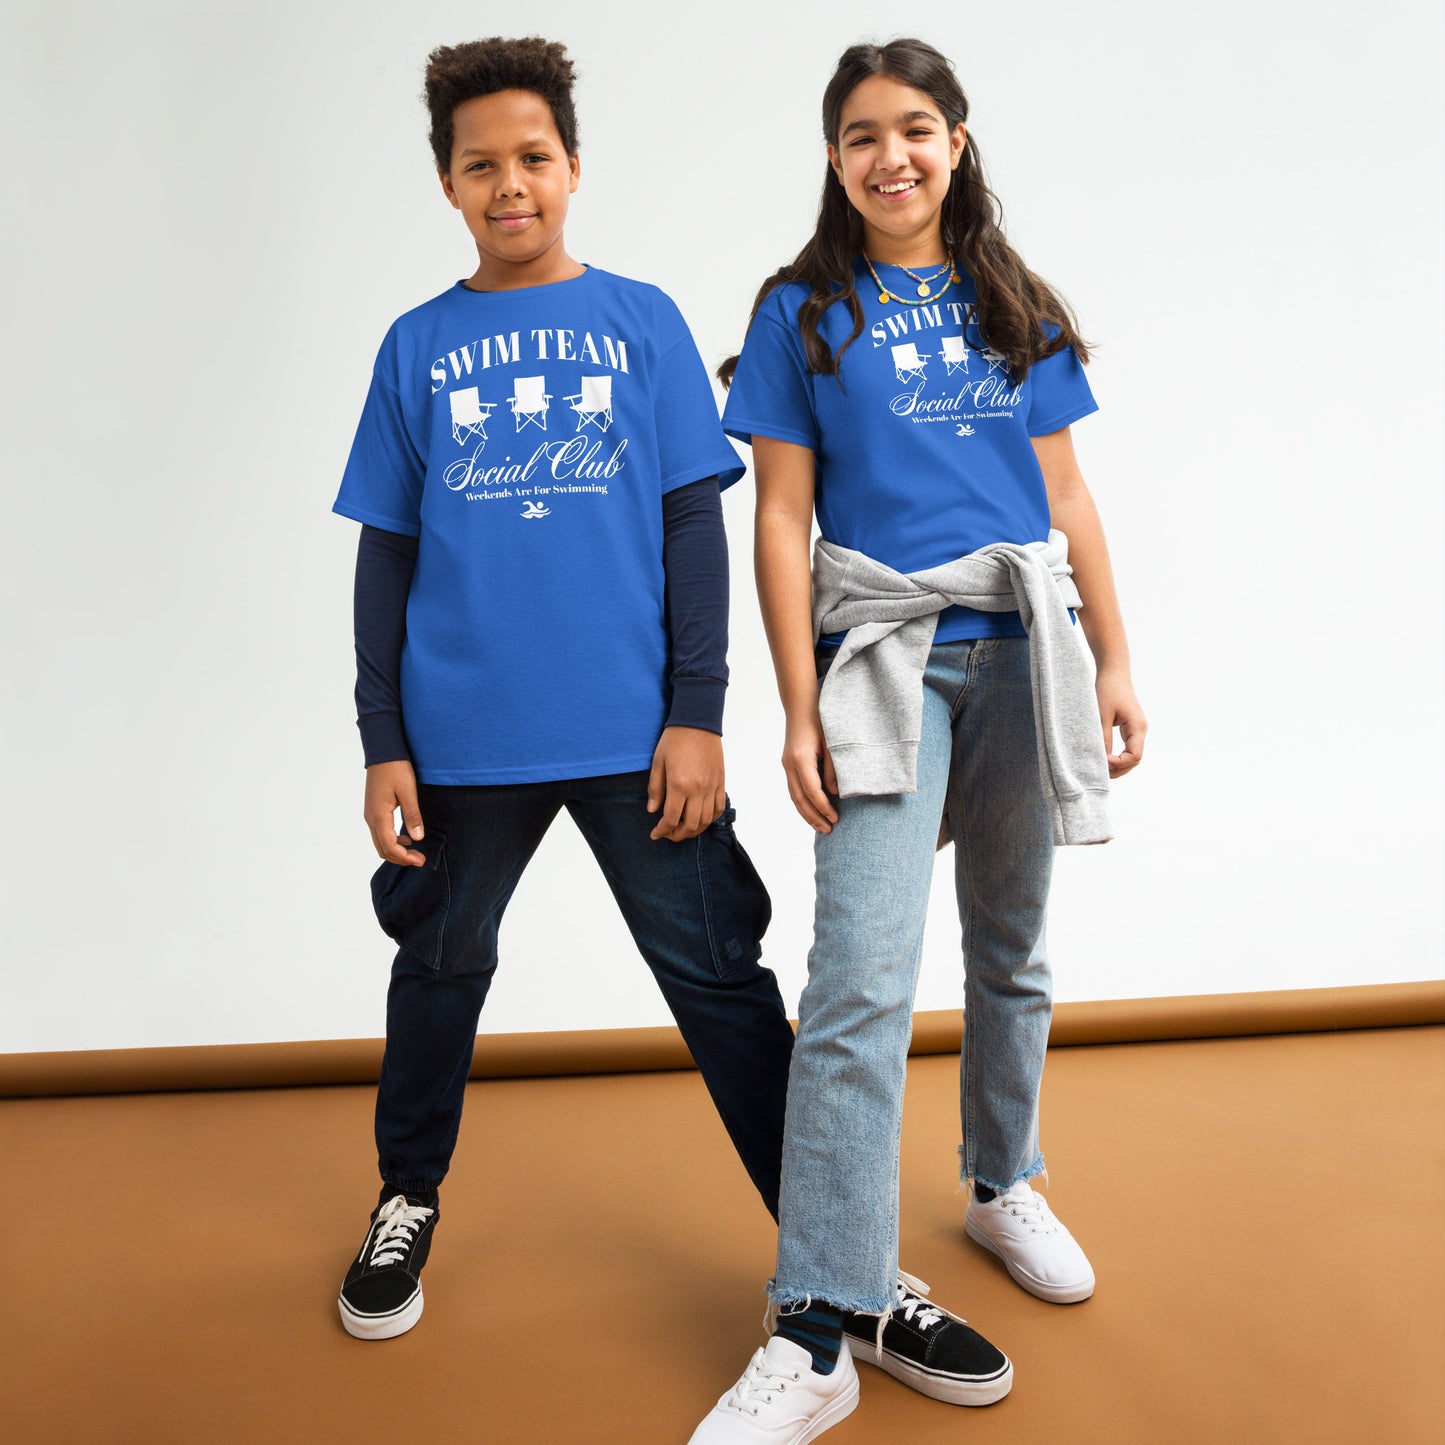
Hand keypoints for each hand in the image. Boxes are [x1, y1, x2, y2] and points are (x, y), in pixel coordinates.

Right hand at [364, 760, 425, 864]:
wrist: (383, 751)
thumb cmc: (396, 768)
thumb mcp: (408, 791)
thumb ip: (412, 815)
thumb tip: (417, 838)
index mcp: (379, 816)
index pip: (389, 847)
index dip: (405, 858)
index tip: (421, 860)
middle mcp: (371, 818)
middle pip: (382, 849)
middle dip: (401, 858)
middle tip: (420, 859)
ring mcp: (370, 814)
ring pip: (380, 842)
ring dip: (396, 851)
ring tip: (415, 851)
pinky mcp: (373, 810)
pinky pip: (380, 832)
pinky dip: (392, 841)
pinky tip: (407, 838)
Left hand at [647, 727, 725, 841]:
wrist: (698, 721)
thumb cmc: (674, 739)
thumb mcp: (658, 762)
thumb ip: (655, 789)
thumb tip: (652, 811)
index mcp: (680, 784)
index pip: (671, 818)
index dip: (662, 830)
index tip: (655, 834)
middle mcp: (698, 789)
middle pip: (690, 825)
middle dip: (677, 835)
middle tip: (668, 834)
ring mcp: (712, 786)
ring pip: (706, 820)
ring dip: (694, 830)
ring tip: (683, 829)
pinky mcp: (721, 782)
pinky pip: (719, 808)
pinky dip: (710, 818)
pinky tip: (700, 819)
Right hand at [781, 710, 839, 832]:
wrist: (801, 706)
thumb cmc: (820, 721)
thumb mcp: (832, 743)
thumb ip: (833, 769)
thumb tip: (835, 793)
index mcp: (801, 759)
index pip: (812, 790)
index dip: (823, 807)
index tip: (835, 818)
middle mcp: (789, 764)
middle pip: (799, 798)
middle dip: (814, 816)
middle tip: (828, 830)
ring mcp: (787, 765)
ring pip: (794, 796)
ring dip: (807, 814)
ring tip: (821, 827)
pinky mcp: (789, 765)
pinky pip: (794, 789)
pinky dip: (802, 803)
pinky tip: (812, 812)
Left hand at [1096, 668, 1146, 778]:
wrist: (1114, 672)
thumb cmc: (1108, 690)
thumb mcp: (1102, 716)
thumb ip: (1103, 739)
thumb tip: (1102, 760)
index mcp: (1137, 727)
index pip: (1134, 756)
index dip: (1118, 764)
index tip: (1101, 763)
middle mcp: (1140, 730)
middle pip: (1135, 759)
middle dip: (1119, 769)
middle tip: (1099, 774)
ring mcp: (1137, 729)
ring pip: (1132, 755)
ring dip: (1119, 765)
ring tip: (1101, 770)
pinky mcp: (1130, 727)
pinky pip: (1127, 748)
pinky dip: (1118, 756)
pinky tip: (1104, 759)